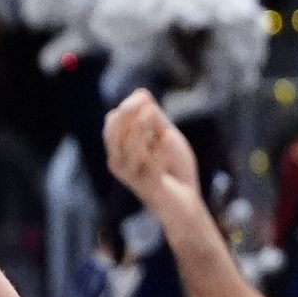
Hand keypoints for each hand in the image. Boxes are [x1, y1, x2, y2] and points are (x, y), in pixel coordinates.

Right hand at [103, 89, 202, 222]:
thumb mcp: (165, 136)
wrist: (184, 203)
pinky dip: (159, 151)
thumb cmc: (172, 170)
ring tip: (152, 113)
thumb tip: (141, 93)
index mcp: (119, 150)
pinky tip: (167, 139)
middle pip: (113, 133)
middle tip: (144, 101)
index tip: (144, 99)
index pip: (113, 123)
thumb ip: (154, 118)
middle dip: (127, 114)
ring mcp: (132, 175)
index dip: (127, 107)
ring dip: (140, 128)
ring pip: (128, 148)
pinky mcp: (148, 186)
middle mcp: (119, 163)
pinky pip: (150, 165)